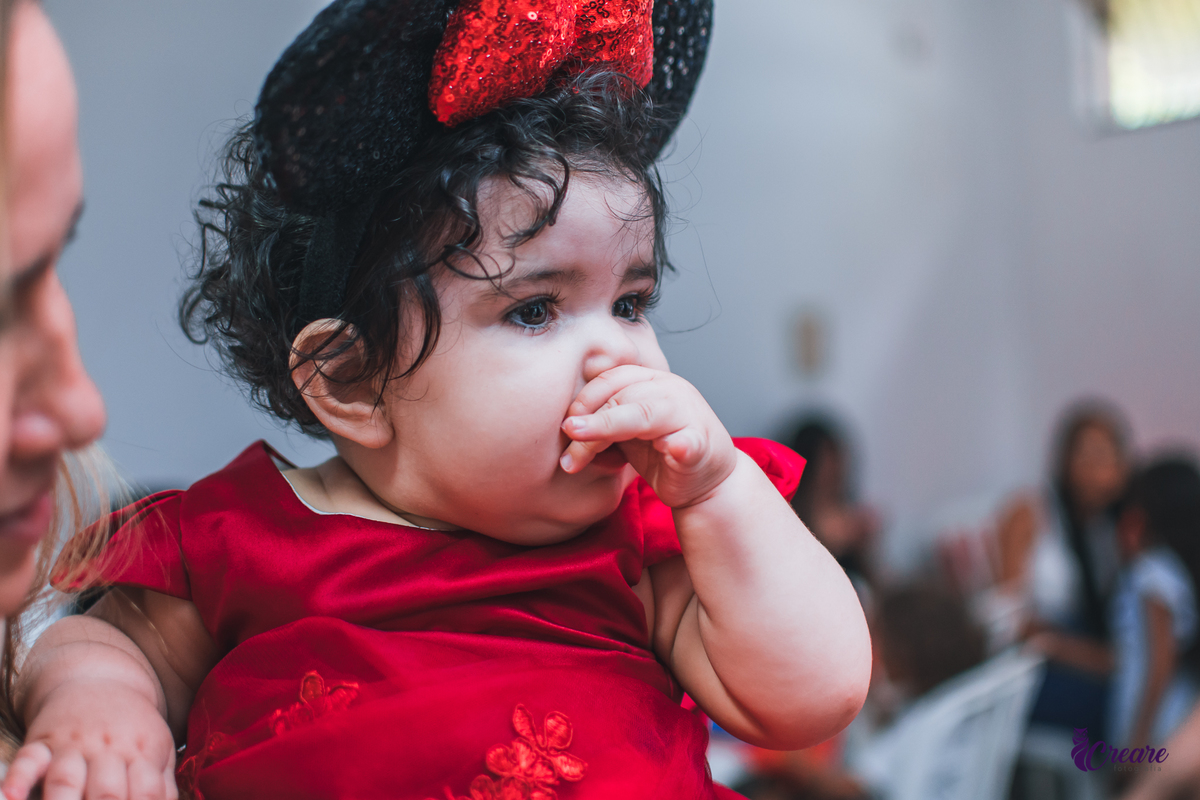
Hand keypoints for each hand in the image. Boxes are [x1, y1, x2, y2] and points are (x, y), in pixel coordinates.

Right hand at [2, 680, 176, 799]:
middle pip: (106, 791)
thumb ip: (162, 785)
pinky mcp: (42, 741)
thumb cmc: (133, 725)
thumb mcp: (158, 747)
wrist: (100, 679)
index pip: (145, 793)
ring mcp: (72, 744)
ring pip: (65, 779)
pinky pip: (27, 760)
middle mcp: (107, 749)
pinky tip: (13, 798)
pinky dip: (18, 780)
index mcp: (141, 752)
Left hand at [559, 365, 736, 507]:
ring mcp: (689, 416)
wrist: (705, 483)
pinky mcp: (701, 447)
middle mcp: (672, 390)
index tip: (565, 428)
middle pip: (621, 398)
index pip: (612, 379)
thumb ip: (603, 420)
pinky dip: (680, 445)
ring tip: (580, 447)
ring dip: (607, 428)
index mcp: (653, 381)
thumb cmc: (662, 455)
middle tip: (566, 454)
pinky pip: (688, 442)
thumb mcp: (627, 433)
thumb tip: (564, 423)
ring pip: (644, 414)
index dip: (584, 400)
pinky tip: (673, 449)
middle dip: (588, 426)